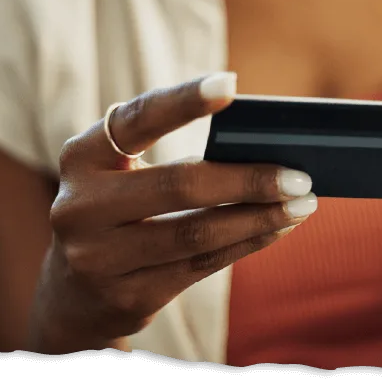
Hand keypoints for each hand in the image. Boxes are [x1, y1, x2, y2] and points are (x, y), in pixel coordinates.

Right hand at [29, 72, 318, 351]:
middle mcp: (81, 207)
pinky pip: (203, 266)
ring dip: (261, 217)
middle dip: (249, 179)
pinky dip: (249, 242)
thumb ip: (171, 153)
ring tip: (303, 203)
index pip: (138, 120)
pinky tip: (279, 227)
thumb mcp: (123, 173)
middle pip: (180, 186)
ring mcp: (100, 258)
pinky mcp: (127, 297)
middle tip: (300, 174)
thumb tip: (264, 149)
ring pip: (198, 234)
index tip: (230, 83)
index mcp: (82, 157)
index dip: (183, 101)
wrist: (78, 291)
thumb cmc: (121, 208)